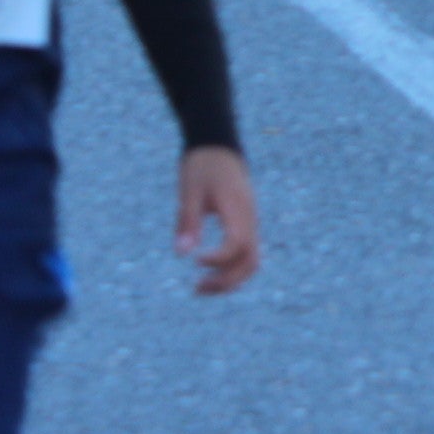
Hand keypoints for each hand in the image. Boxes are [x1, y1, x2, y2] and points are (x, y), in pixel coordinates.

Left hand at [175, 144, 260, 295]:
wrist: (218, 145)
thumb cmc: (201, 165)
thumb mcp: (189, 190)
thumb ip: (188, 220)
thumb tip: (182, 254)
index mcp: (237, 208)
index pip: (237, 244)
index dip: (218, 260)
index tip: (195, 261)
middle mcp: (250, 218)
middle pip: (250, 261)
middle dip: (226, 281)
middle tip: (197, 288)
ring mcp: (251, 222)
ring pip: (251, 261)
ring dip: (230, 279)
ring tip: (202, 287)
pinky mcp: (246, 224)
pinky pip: (246, 253)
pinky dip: (231, 269)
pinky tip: (210, 272)